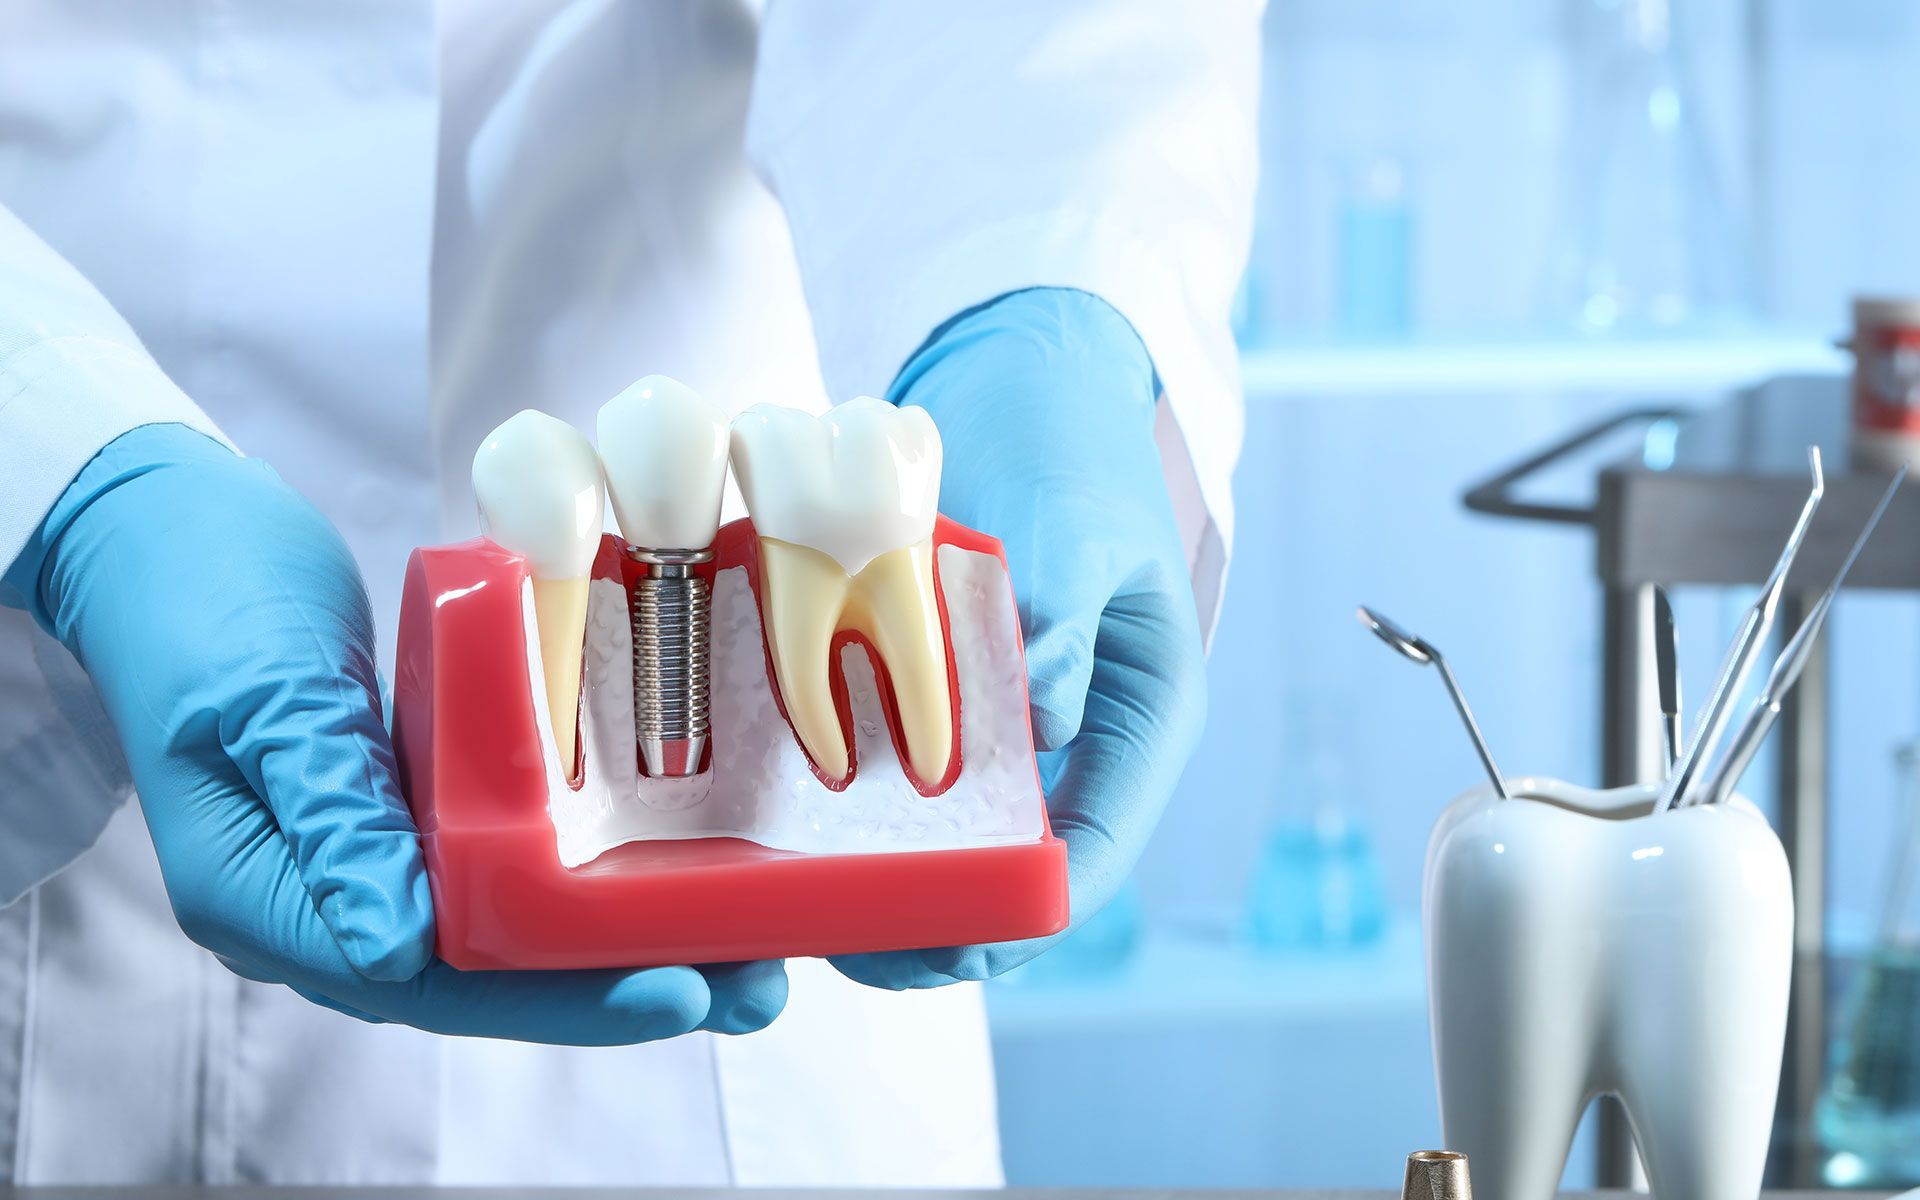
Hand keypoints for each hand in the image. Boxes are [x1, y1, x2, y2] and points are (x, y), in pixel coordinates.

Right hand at [6, 424, 784, 1041]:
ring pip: (507, 932)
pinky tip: (674, 869)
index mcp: (265, 899)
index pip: (429, 981)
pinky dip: (586, 873)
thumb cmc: (194, 596)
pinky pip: (506, 864)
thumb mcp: (261, 695)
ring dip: (619, 941)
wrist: (160, 528)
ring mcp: (368, 860)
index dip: (557, 996)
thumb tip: (399, 946)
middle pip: (488, 978)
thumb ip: (328, 813)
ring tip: (745, 950)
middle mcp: (326, 902)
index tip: (674, 989)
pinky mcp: (407, 810)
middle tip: (753, 987)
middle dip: (619, 987)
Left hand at [834, 288, 1206, 987]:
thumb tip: (1045, 713)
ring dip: (880, 873)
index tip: (947, 946)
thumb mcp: (1079, 522)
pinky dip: (844, 802)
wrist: (1020, 374)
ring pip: (944, 835)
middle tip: (842, 940)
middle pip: (1010, 868)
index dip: (1022, 913)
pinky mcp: (934, 694)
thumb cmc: (1071, 443)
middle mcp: (1071, 743)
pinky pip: (891, 771)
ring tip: (795, 900)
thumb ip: (1067, 613)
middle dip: (935, 916)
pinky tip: (774, 818)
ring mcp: (999, 724)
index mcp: (1136, 719)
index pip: (1092, 853)